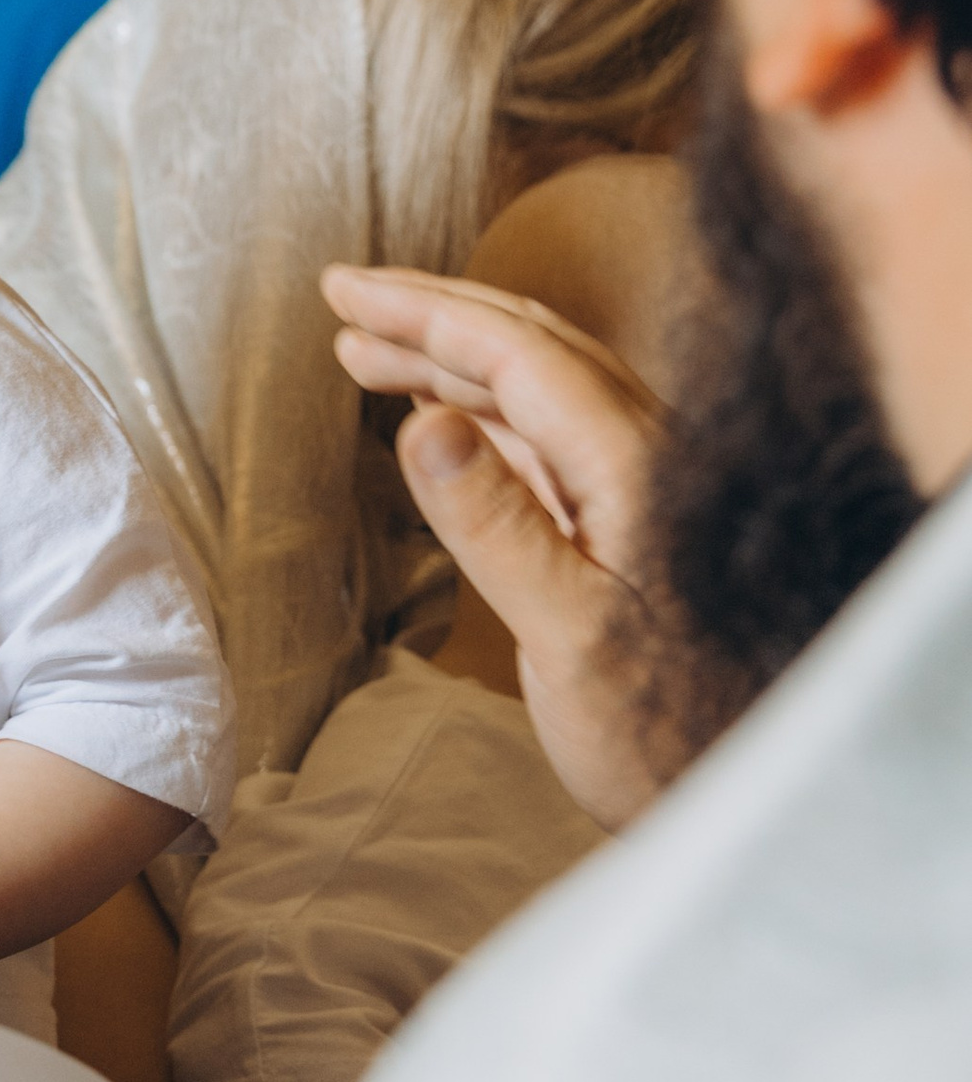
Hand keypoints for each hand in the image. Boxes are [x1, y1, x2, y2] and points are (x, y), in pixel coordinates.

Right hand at [323, 262, 675, 829]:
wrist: (737, 789)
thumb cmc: (659, 732)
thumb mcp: (567, 635)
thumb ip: (498, 527)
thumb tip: (425, 425)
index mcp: (631, 466)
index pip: (517, 353)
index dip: (426, 312)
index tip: (345, 292)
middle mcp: (640, 457)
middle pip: (530, 347)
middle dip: (432, 314)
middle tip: (345, 297)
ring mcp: (632, 488)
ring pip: (535, 388)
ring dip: (449, 360)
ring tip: (365, 354)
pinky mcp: (620, 525)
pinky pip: (542, 436)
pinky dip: (478, 410)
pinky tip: (437, 418)